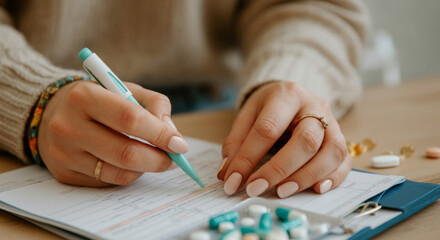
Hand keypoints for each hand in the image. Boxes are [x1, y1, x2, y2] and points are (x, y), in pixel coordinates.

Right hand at [38, 81, 187, 186]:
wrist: (52, 112)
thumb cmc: (98, 99)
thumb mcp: (125, 88)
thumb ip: (155, 105)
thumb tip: (173, 136)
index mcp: (84, 97)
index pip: (130, 119)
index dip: (160, 134)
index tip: (179, 144)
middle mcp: (68, 126)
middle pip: (125, 153)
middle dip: (158, 159)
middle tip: (173, 159)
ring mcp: (63, 153)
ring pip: (119, 173)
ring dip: (146, 169)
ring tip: (155, 159)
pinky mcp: (64, 173)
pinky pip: (107, 182)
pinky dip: (128, 174)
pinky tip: (130, 163)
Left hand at [217, 82, 350, 197]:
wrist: (292, 95)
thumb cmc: (268, 108)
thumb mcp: (247, 116)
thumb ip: (236, 144)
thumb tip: (227, 175)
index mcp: (286, 95)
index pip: (268, 128)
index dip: (248, 158)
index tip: (233, 182)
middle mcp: (315, 106)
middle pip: (305, 140)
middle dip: (279, 169)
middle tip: (255, 189)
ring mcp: (333, 122)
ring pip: (330, 152)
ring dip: (306, 177)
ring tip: (282, 192)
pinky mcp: (341, 139)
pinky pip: (344, 161)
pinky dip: (333, 178)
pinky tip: (316, 189)